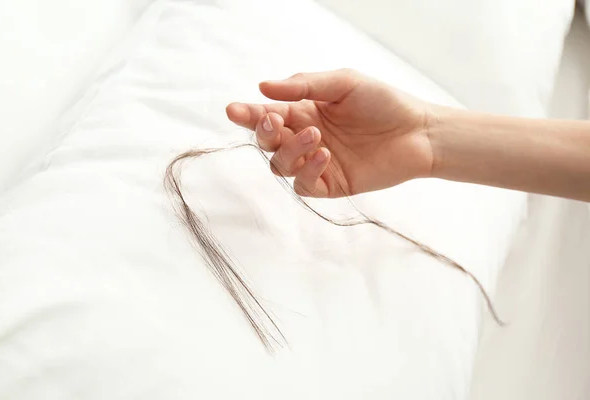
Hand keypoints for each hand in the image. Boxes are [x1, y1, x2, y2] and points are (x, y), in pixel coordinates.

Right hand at [226, 69, 435, 197]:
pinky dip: (306, 171)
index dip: (248, 114)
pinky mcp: (330, 184)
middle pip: (268, 142)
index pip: (268, 114)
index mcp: (304, 111)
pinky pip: (303, 185)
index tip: (234, 110)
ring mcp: (316, 162)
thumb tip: (263, 88)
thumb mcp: (342, 83)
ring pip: (280, 165)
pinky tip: (324, 155)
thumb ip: (303, 86)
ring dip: (290, 150)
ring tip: (316, 136)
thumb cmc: (383, 101)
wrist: (418, 131)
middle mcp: (305, 137)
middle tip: (272, 120)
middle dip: (264, 132)